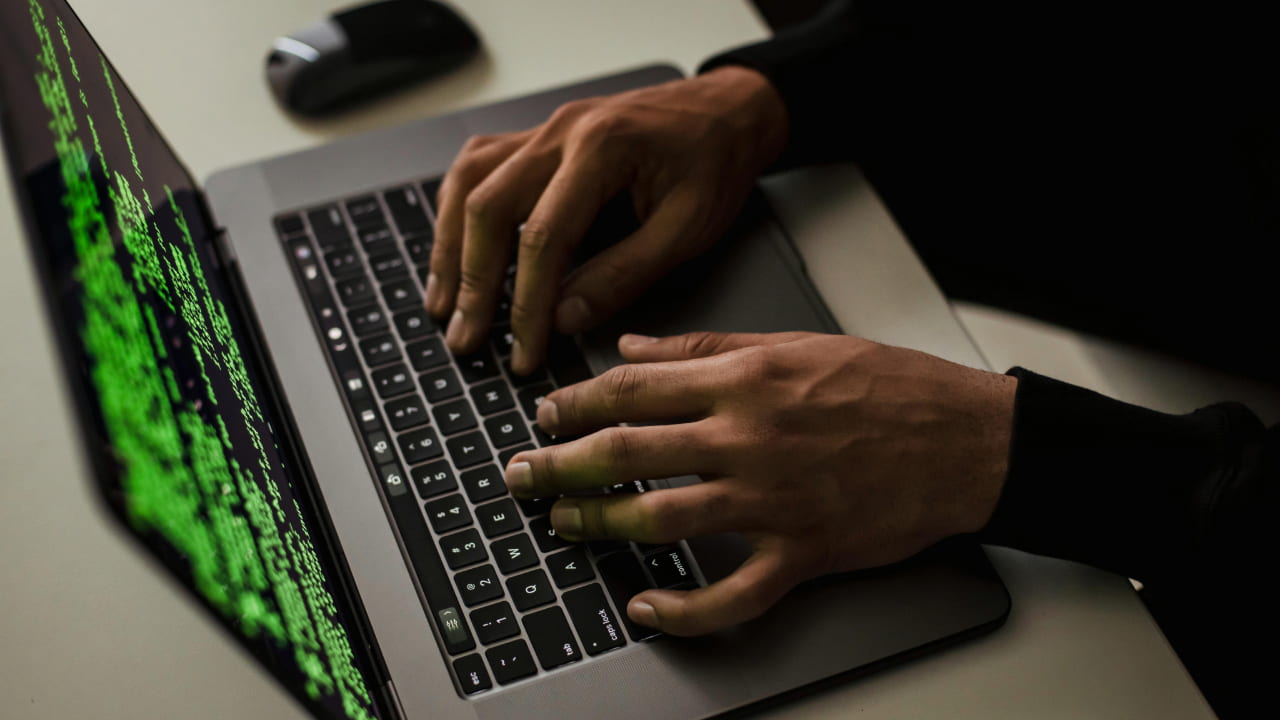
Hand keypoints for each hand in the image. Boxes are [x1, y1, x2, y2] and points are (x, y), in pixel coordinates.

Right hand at [424, 67, 787, 373]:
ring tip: (443, 303)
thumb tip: (565, 318)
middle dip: (473, 281)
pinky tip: (452, 247)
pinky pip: (478, 167)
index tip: (523, 350)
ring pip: (469, 183)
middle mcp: (561, 132)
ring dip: (449, 246)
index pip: (543, 236)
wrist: (727, 111)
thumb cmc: (714, 162)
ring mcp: (544, 130)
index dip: (527, 303)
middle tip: (466, 338)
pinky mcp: (539, 138)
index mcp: (602, 148)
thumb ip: (625, 274)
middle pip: (488, 206)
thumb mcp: (687, 228)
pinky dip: (457, 210)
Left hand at [503, 331, 1016, 634]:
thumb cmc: (889, 386)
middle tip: (522, 476)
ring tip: (563, 526)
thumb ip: (705, 344)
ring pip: (661, 519)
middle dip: (560, 466)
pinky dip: (683, 610)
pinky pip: (731, 595)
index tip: (544, 416)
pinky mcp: (801, 553)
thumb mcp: (794, 342)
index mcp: (744, 378)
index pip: (632, 388)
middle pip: (627, 452)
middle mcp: (749, 437)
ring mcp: (773, 500)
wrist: (966, 440)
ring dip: (600, 526)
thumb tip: (634, 346)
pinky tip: (646, 608)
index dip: (574, 404)